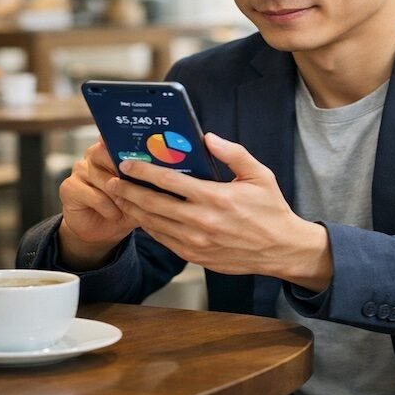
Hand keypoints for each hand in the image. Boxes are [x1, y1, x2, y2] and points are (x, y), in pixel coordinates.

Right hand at [57, 140, 140, 268]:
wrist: (102, 231)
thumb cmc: (126, 208)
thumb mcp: (142, 193)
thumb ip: (150, 180)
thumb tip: (169, 171)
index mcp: (112, 151)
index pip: (116, 137)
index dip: (126, 140)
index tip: (142, 143)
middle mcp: (93, 155)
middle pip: (105, 152)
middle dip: (123, 169)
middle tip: (137, 184)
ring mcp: (80, 170)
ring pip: (103, 177)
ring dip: (119, 195)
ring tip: (127, 206)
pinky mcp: (69, 188)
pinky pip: (95, 195)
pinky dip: (108, 207)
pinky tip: (114, 214)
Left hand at [105, 133, 332, 290]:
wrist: (281, 249)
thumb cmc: (271, 210)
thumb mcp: (260, 176)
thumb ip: (234, 154)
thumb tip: (208, 138)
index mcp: (216, 197)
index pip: (169, 181)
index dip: (144, 171)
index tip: (128, 164)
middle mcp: (202, 221)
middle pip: (152, 204)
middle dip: (128, 190)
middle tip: (114, 180)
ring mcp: (196, 241)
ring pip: (153, 224)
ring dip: (134, 209)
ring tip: (121, 197)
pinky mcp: (195, 255)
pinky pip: (163, 240)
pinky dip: (149, 227)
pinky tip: (143, 216)